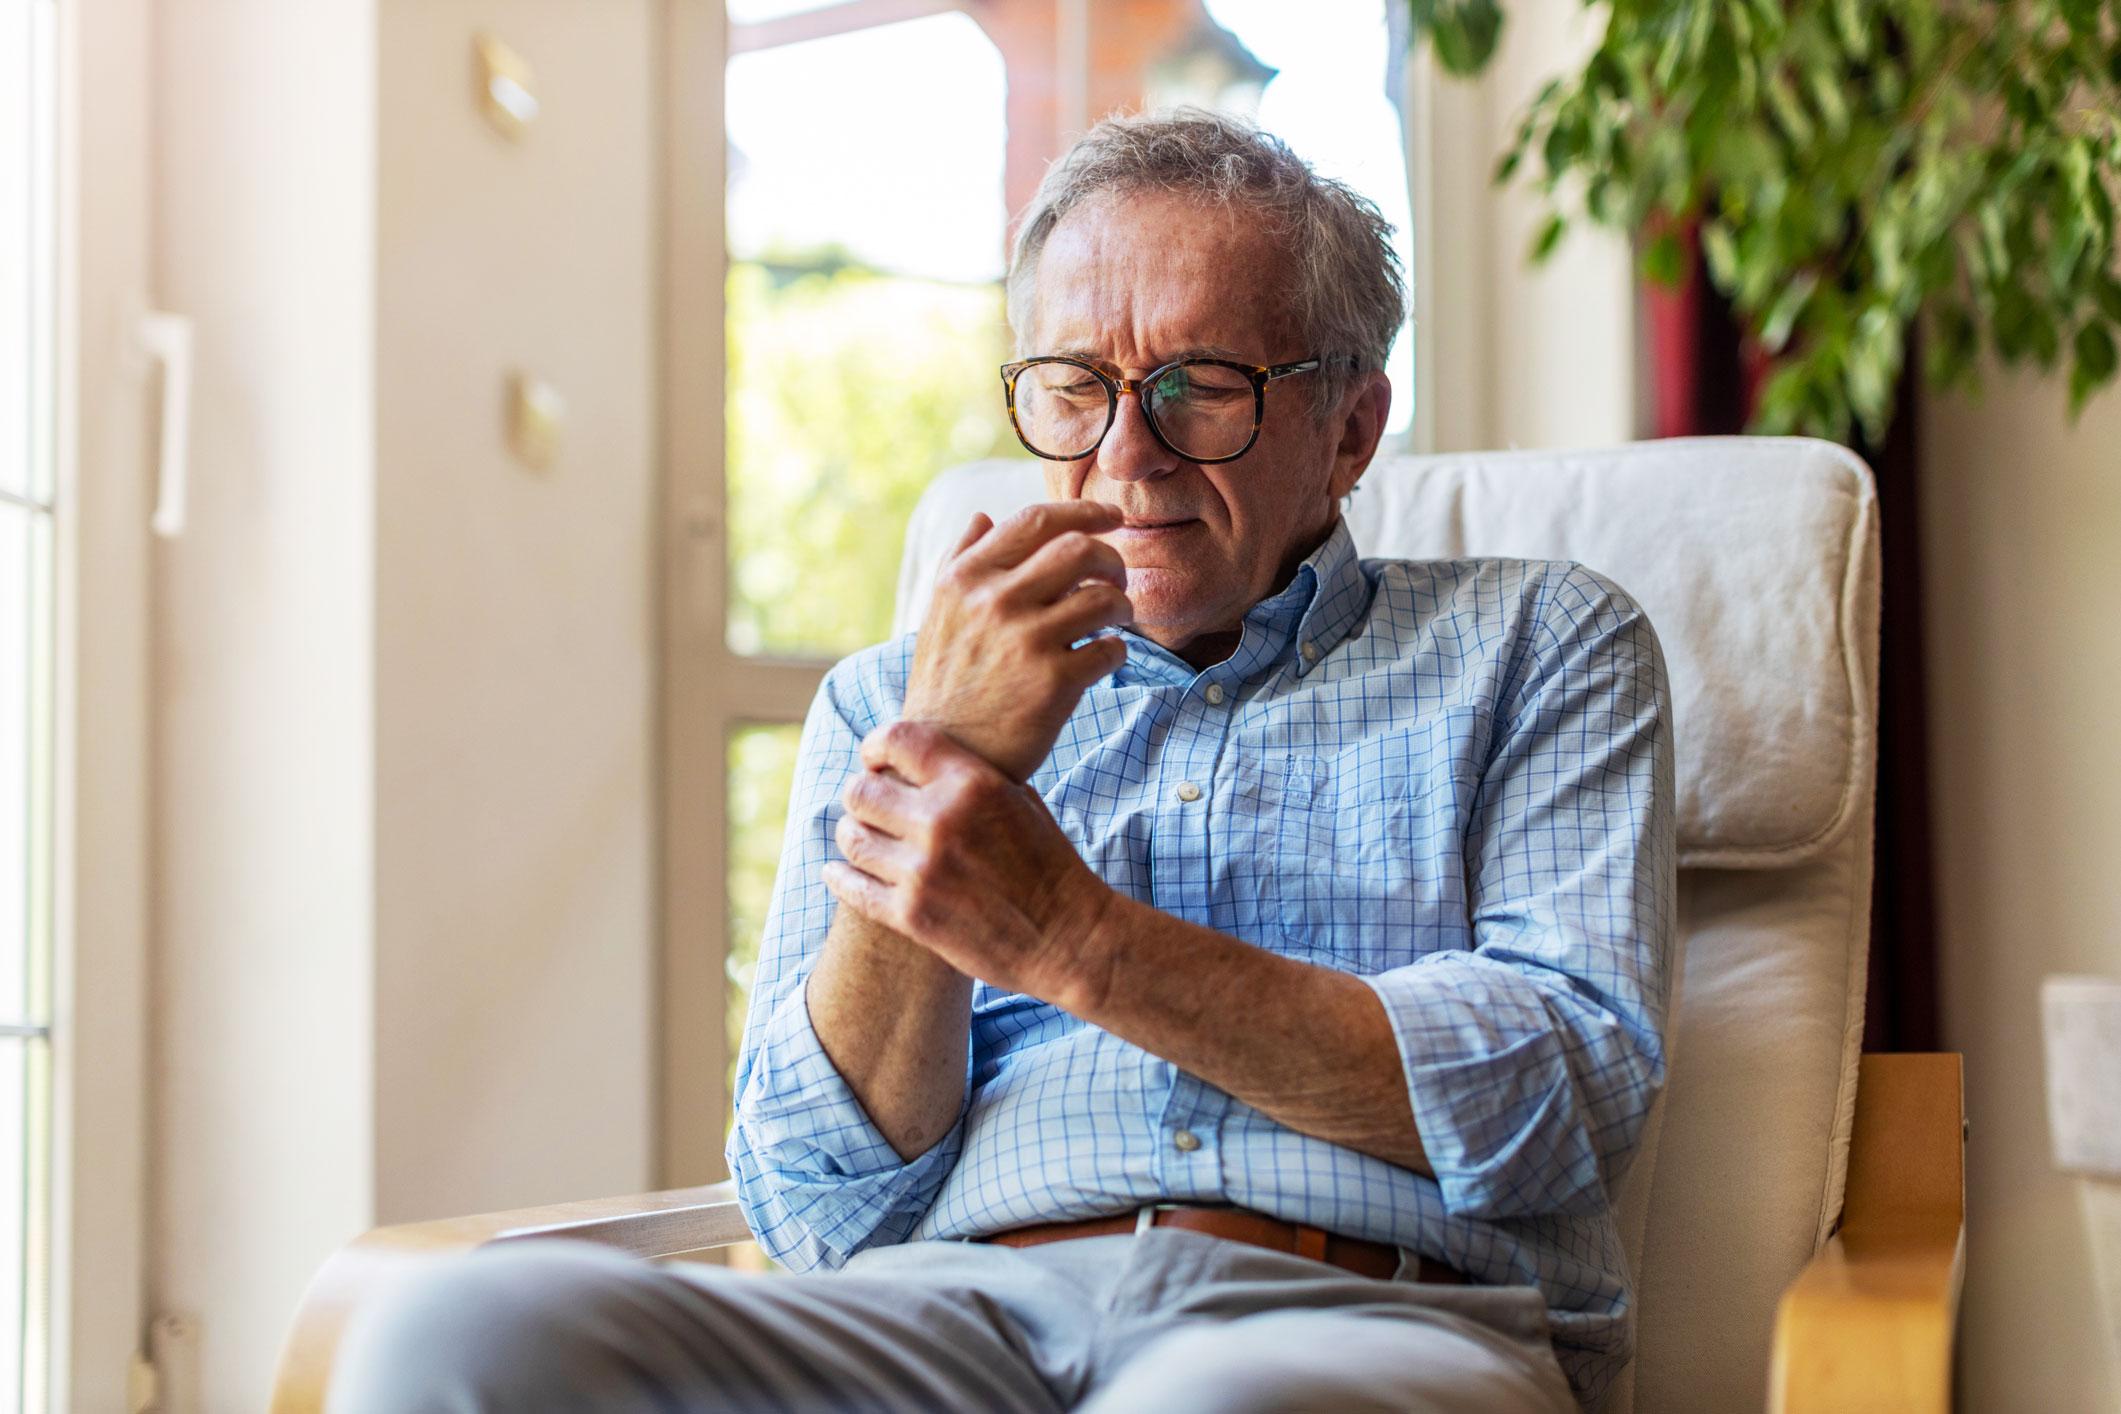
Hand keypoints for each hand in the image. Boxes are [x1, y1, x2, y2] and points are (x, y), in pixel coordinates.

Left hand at [823, 721, 1116, 1008]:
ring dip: (852, 835)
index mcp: (972, 783)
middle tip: (866, 805)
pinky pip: (853, 888)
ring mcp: (923, 870)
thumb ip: (972, 776)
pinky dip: (839, 877)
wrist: (1069, 938)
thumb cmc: (1051, 865)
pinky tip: (837, 872)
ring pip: (852, 838)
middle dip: (860, 795)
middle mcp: (942, 821)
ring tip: (858, 837)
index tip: (874, 760)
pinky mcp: (911, 915)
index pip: (897, 740)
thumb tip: (926, 758)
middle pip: (862, 791)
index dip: (876, 746)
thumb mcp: (1022, 801)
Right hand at [903, 501, 1131, 782]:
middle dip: (1111, 560)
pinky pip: (1111, 648)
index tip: (1112, 517)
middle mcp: (994, 601)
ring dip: (1121, 606)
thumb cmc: (947, 685)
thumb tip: (982, 515)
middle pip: (1080, 549)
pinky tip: (1103, 659)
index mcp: (966, 577)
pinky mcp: (1054, 682)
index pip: (1037, 520)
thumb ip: (959, 560)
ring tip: (1114, 621)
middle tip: (1116, 579)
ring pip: (1104, 597)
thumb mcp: (938, 615)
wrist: (944, 756)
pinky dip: (1117, 650)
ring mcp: (1026, 640)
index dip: (1085, 512)